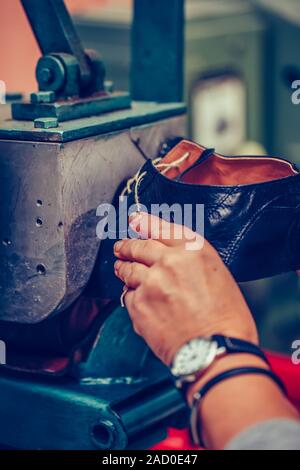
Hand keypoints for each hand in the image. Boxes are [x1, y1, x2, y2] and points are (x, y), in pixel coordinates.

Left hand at [114, 212, 257, 365]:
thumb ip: (191, 262)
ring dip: (123, 268)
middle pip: (138, 246)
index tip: (135, 219)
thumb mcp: (219, 276)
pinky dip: (130, 295)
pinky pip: (127, 295)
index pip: (162, 229)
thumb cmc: (226, 319)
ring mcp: (151, 283)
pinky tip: (137, 300)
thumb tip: (169, 257)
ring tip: (120, 268)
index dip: (145, 223)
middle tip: (121, 248)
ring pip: (127, 269)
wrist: (217, 351)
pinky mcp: (139, 305)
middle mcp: (169, 262)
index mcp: (194, 251)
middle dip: (127, 246)